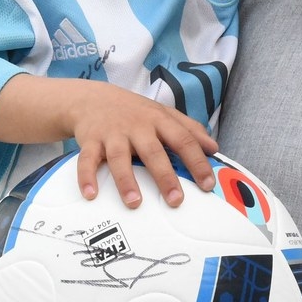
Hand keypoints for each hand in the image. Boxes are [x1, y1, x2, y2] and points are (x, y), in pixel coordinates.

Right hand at [65, 82, 218, 208]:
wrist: (92, 98)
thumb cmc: (135, 111)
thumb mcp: (164, 114)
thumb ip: (190, 129)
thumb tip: (214, 147)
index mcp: (159, 120)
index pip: (183, 140)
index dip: (197, 162)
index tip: (207, 185)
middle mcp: (136, 127)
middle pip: (153, 152)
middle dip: (165, 176)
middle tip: (175, 201)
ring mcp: (112, 134)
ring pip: (119, 158)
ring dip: (126, 180)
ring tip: (134, 203)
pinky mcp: (90, 141)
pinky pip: (86, 160)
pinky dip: (86, 177)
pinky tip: (91, 195)